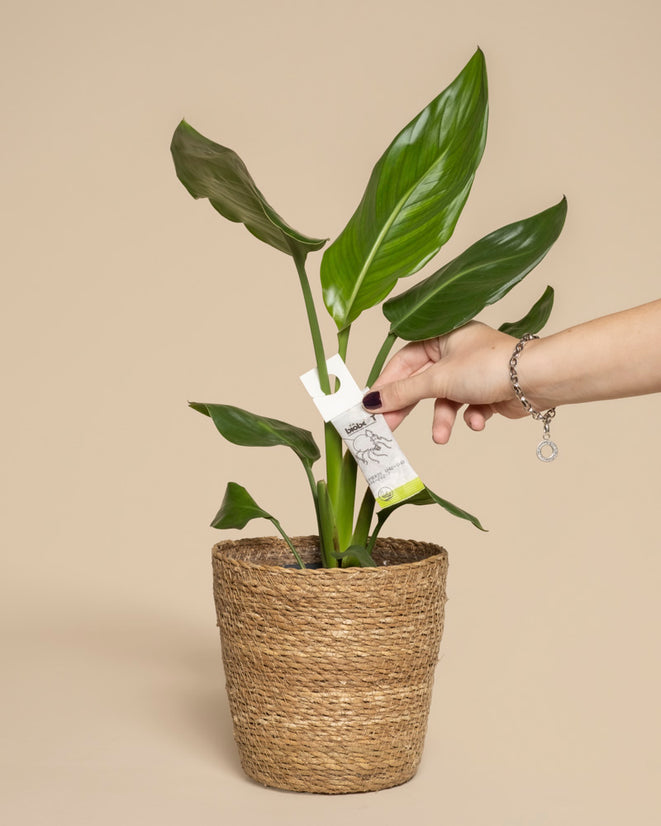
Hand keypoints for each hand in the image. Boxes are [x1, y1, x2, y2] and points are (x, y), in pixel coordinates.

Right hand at [363, 322, 527, 442]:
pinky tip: (478, 419)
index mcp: (443, 336)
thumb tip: (371, 401)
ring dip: (444, 419)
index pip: (405, 361)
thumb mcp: (437, 379)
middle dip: (410, 406)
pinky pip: (468, 408)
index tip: (372, 406)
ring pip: (445, 400)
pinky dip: (470, 417)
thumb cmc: (489, 366)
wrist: (537, 380)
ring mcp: (472, 373)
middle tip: (389, 427)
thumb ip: (403, 392)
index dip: (388, 383)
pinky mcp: (487, 392)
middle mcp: (457, 352)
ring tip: (442, 435)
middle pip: (422, 382)